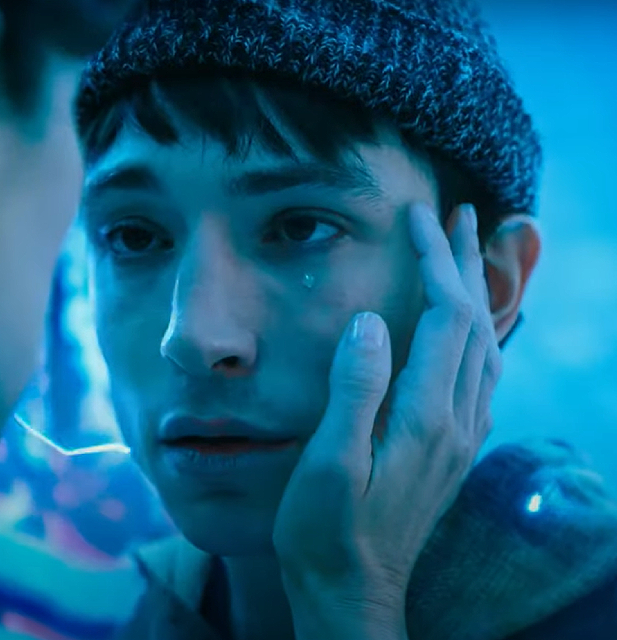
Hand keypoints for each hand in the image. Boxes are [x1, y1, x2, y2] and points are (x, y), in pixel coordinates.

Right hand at [272, 202, 500, 638]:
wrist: (352, 590)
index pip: (443, 318)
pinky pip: (484, 377)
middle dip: (465, 262)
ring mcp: (460, 439)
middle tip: (457, 212)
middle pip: (475, 324)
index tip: (419, 217)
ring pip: (487, 348)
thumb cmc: (325, 529)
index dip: (434, 262)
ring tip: (468, 255)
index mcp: (423, 418)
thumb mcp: (326, 463)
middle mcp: (455, 423)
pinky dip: (481, 335)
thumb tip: (370, 322)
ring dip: (479, 294)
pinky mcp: (453, 452)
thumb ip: (354, 391)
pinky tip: (470, 330)